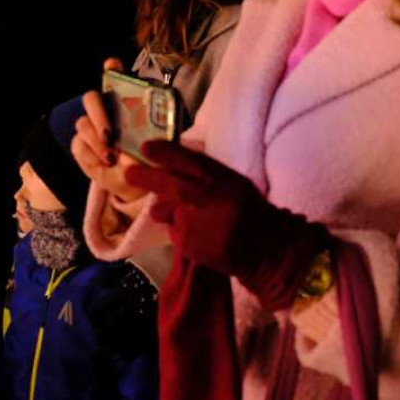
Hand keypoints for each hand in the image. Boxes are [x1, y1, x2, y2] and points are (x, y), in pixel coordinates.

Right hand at [70, 58, 147, 203]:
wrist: (133, 185)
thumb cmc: (149, 161)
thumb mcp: (159, 154)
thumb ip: (151, 151)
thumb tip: (130, 156)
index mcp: (128, 103)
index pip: (117, 78)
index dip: (112, 69)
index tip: (112, 64)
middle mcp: (106, 110)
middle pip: (91, 98)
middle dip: (98, 113)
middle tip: (109, 134)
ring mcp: (91, 126)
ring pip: (83, 123)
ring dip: (96, 141)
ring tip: (111, 158)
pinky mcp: (80, 144)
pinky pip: (79, 144)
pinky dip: (92, 156)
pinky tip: (105, 164)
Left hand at [126, 140, 330, 311]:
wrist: (269, 251)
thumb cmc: (251, 212)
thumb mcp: (234, 184)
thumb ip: (206, 176)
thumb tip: (170, 165)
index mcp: (226, 181)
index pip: (192, 162)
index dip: (167, 153)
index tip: (146, 147)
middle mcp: (212, 202)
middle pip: (172, 186)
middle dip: (148, 178)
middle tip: (129, 173)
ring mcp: (200, 227)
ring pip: (168, 213)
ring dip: (167, 211)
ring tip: (184, 214)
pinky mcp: (192, 247)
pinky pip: (175, 234)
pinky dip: (180, 231)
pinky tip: (198, 234)